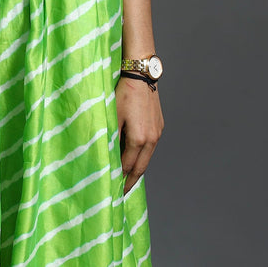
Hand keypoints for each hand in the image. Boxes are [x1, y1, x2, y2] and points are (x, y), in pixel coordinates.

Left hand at [116, 76, 162, 192]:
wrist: (141, 75)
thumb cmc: (124, 93)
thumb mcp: (113, 116)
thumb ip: (112, 138)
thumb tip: (107, 155)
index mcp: (139, 139)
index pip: (128, 166)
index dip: (120, 178)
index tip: (113, 187)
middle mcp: (151, 139)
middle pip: (141, 168)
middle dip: (130, 181)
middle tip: (121, 191)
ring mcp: (157, 133)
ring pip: (147, 158)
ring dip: (137, 169)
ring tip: (127, 178)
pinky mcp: (159, 126)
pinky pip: (150, 147)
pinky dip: (142, 156)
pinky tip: (135, 157)